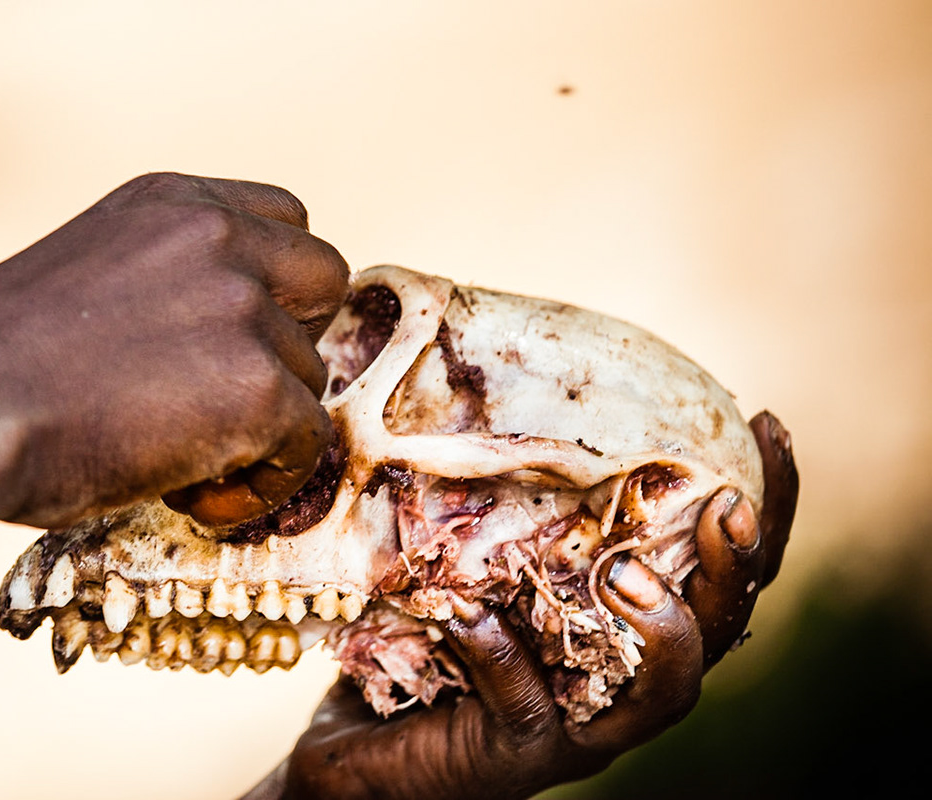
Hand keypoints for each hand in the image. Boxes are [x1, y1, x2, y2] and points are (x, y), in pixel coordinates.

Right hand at [0, 172, 348, 528]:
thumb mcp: (79, 275)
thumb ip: (153, 283)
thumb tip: (194, 340)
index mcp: (167, 202)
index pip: (283, 219)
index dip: (269, 287)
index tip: (224, 341)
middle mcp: (216, 237)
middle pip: (322, 280)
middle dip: (290, 341)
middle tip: (223, 397)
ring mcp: (244, 308)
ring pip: (307, 376)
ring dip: (259, 427)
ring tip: (174, 462)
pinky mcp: (259, 386)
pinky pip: (304, 447)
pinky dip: (258, 484)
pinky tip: (186, 496)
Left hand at [275, 411, 797, 799]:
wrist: (357, 754)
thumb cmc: (416, 642)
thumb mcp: (465, 555)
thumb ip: (497, 493)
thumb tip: (472, 368)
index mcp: (628, 627)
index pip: (724, 569)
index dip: (765, 506)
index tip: (767, 426)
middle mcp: (621, 681)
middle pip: (718, 634)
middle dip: (737, 572)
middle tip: (727, 510)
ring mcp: (577, 728)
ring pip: (662, 696)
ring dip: (662, 633)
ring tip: (627, 575)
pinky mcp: (517, 758)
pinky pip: (527, 708)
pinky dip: (504, 659)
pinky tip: (473, 621)